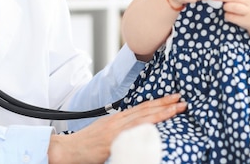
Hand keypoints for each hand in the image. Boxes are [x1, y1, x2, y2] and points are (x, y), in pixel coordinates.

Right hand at [47, 93, 185, 163]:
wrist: (67, 150)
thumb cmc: (86, 143)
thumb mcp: (105, 131)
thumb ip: (120, 128)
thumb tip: (136, 128)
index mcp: (117, 118)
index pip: (142, 108)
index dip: (159, 103)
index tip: (173, 99)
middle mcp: (118, 121)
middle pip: (145, 110)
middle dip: (165, 105)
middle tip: (182, 100)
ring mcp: (115, 131)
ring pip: (142, 119)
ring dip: (161, 113)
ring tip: (176, 108)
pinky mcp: (111, 142)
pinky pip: (130, 134)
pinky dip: (144, 129)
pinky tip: (156, 127)